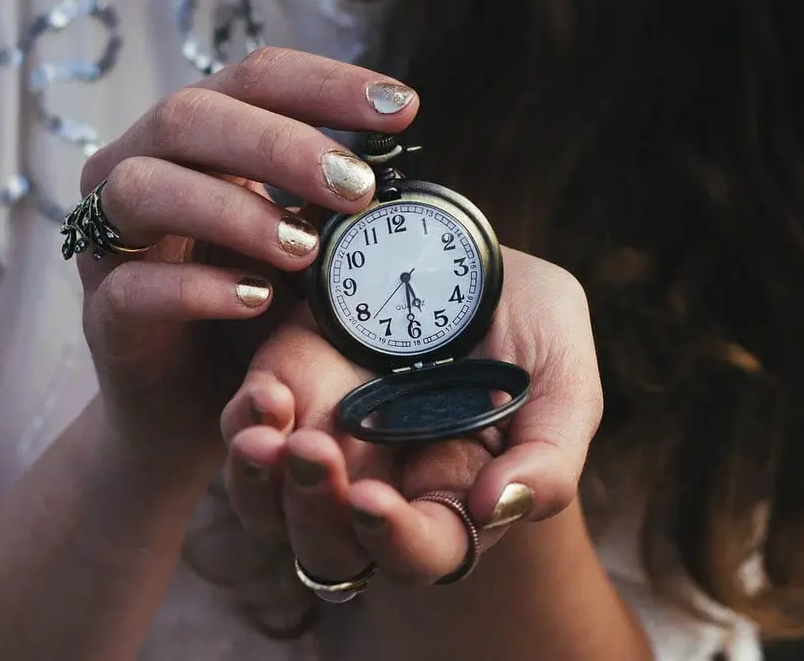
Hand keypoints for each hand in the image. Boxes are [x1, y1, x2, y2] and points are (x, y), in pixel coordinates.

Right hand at [74, 48, 418, 469]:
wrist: (193, 410)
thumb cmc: (251, 312)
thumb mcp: (301, 245)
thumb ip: (330, 203)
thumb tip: (402, 169)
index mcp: (193, 139)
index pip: (252, 78)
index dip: (326, 82)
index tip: (404, 108)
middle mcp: (137, 169)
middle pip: (188, 114)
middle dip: (279, 143)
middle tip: (356, 187)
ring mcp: (110, 240)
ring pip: (144, 186)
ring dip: (234, 210)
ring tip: (306, 251)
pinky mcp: (102, 312)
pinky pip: (132, 285)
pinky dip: (198, 288)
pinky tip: (257, 299)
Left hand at [219, 248, 602, 584]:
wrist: (457, 249)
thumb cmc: (522, 323)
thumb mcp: (561, 377)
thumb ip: (550, 455)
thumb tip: (499, 507)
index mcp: (452, 499)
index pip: (421, 554)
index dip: (397, 543)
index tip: (373, 503)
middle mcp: (379, 485)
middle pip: (330, 549)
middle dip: (313, 513)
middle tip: (311, 454)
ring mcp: (323, 443)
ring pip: (268, 507)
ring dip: (260, 484)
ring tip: (266, 439)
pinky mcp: (281, 394)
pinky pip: (242, 432)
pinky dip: (243, 424)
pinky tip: (266, 396)